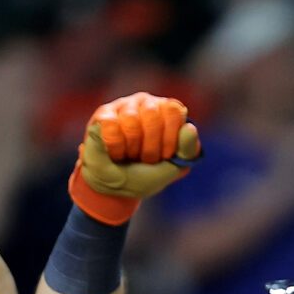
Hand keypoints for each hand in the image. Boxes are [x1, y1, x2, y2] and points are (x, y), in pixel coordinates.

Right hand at [78, 93, 202, 202]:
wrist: (114, 189)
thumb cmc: (145, 175)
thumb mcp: (173, 168)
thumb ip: (187, 150)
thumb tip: (190, 127)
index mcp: (168, 112)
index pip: (173, 111)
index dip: (170, 138)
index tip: (165, 156)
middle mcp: (148, 104)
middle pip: (152, 115)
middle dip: (150, 147)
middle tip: (145, 160)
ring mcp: (125, 106)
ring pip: (131, 121)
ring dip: (131, 149)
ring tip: (129, 156)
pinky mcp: (103, 114)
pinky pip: (111, 126)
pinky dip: (115, 148)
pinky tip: (115, 153)